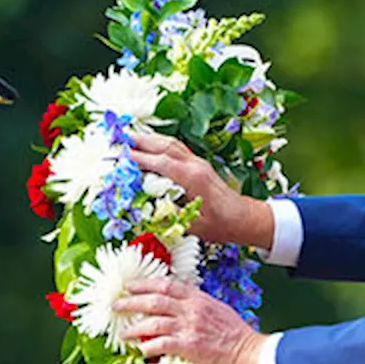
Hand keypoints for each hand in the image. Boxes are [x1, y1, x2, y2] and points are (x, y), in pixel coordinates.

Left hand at [115, 277, 265, 363]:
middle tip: (116, 303)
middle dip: (132, 300)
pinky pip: (161, 344)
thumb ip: (198, 305)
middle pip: (154, 299)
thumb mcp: (217, 310)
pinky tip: (140, 350)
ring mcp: (189, 327)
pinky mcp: (188, 346)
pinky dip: (147, 347)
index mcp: (199, 298)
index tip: (131, 284)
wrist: (250, 353)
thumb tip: (181, 303)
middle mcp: (192, 309)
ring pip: (153, 322)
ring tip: (122, 332)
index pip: (167, 284)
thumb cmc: (236, 336)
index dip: (146, 283)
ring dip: (134, 327)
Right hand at [130, 133, 274, 247]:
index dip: (139, 159)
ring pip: (172, 144)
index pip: (161, 163)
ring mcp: (198, 163)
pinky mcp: (199, 165)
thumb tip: (147, 208)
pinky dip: (161, 143)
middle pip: (165, 146)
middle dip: (141, 141)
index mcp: (194, 179)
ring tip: (130, 137)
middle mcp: (195, 166)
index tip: (120, 157)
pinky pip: (177, 149)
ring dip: (151, 139)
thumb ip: (170, 215)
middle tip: (119, 139)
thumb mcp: (194, 226)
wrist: (245, 218)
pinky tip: (151, 145)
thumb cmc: (222, 225)